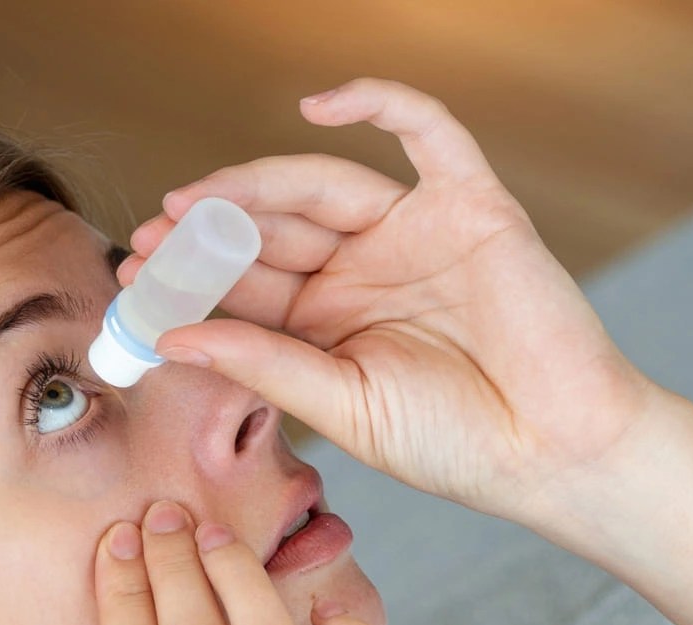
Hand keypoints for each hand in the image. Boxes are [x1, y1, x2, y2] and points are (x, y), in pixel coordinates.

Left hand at [121, 76, 670, 522]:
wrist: (558, 452)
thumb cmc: (458, 446)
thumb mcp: (345, 408)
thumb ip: (267, 365)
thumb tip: (173, 338)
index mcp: (328, 325)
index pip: (245, 286)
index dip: (190, 278)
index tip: (133, 280)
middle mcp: (363, 271)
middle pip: (272, 230)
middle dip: (210, 231)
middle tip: (153, 237)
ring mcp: (414, 233)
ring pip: (322, 185)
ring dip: (257, 184)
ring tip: (199, 203)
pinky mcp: (471, 205)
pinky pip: (426, 132)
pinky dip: (377, 105)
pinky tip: (318, 107)